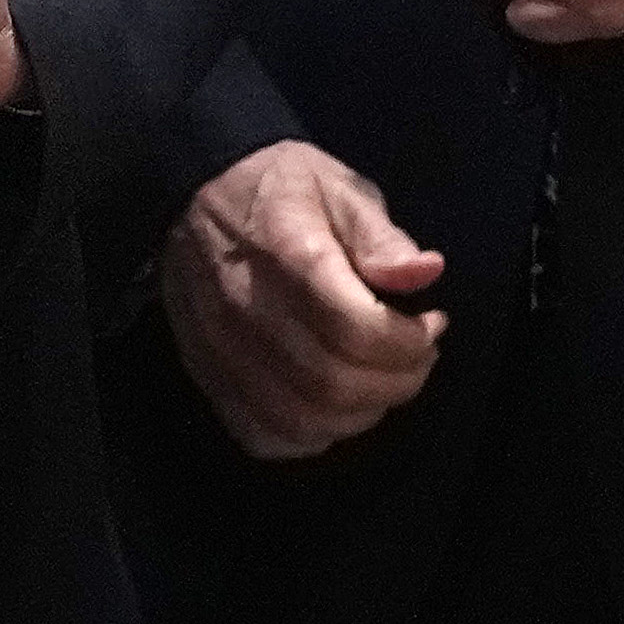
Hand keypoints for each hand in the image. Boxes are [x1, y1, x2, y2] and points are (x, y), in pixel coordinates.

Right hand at [158, 141, 447, 458]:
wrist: (192, 189)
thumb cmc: (277, 188)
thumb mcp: (339, 189)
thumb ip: (382, 237)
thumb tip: (426, 273)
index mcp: (290, 253)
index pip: (359, 330)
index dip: (411, 342)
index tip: (431, 324)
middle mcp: (248, 308)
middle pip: (334, 383)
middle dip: (396, 382)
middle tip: (414, 358)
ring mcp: (220, 347)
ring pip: (301, 417)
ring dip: (358, 414)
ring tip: (377, 381)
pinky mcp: (204, 370)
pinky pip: (259, 432)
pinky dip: (305, 436)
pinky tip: (328, 407)